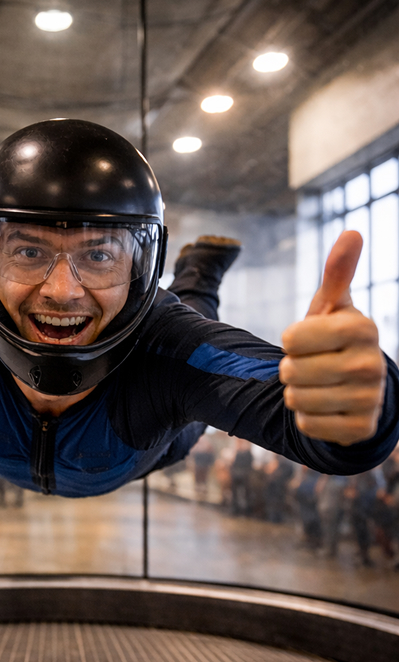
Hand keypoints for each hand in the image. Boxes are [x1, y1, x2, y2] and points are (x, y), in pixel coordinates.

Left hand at [279, 229, 385, 445]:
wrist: (355, 387)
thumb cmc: (334, 339)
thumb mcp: (331, 306)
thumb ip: (337, 273)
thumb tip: (352, 232)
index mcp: (362, 328)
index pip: (292, 339)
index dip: (291, 341)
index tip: (308, 340)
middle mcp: (371, 364)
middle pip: (291, 372)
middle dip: (291, 370)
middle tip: (310, 366)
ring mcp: (369, 399)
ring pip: (297, 400)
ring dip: (297, 395)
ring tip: (316, 386)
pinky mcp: (360, 429)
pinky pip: (307, 426)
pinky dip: (306, 419)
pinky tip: (324, 408)